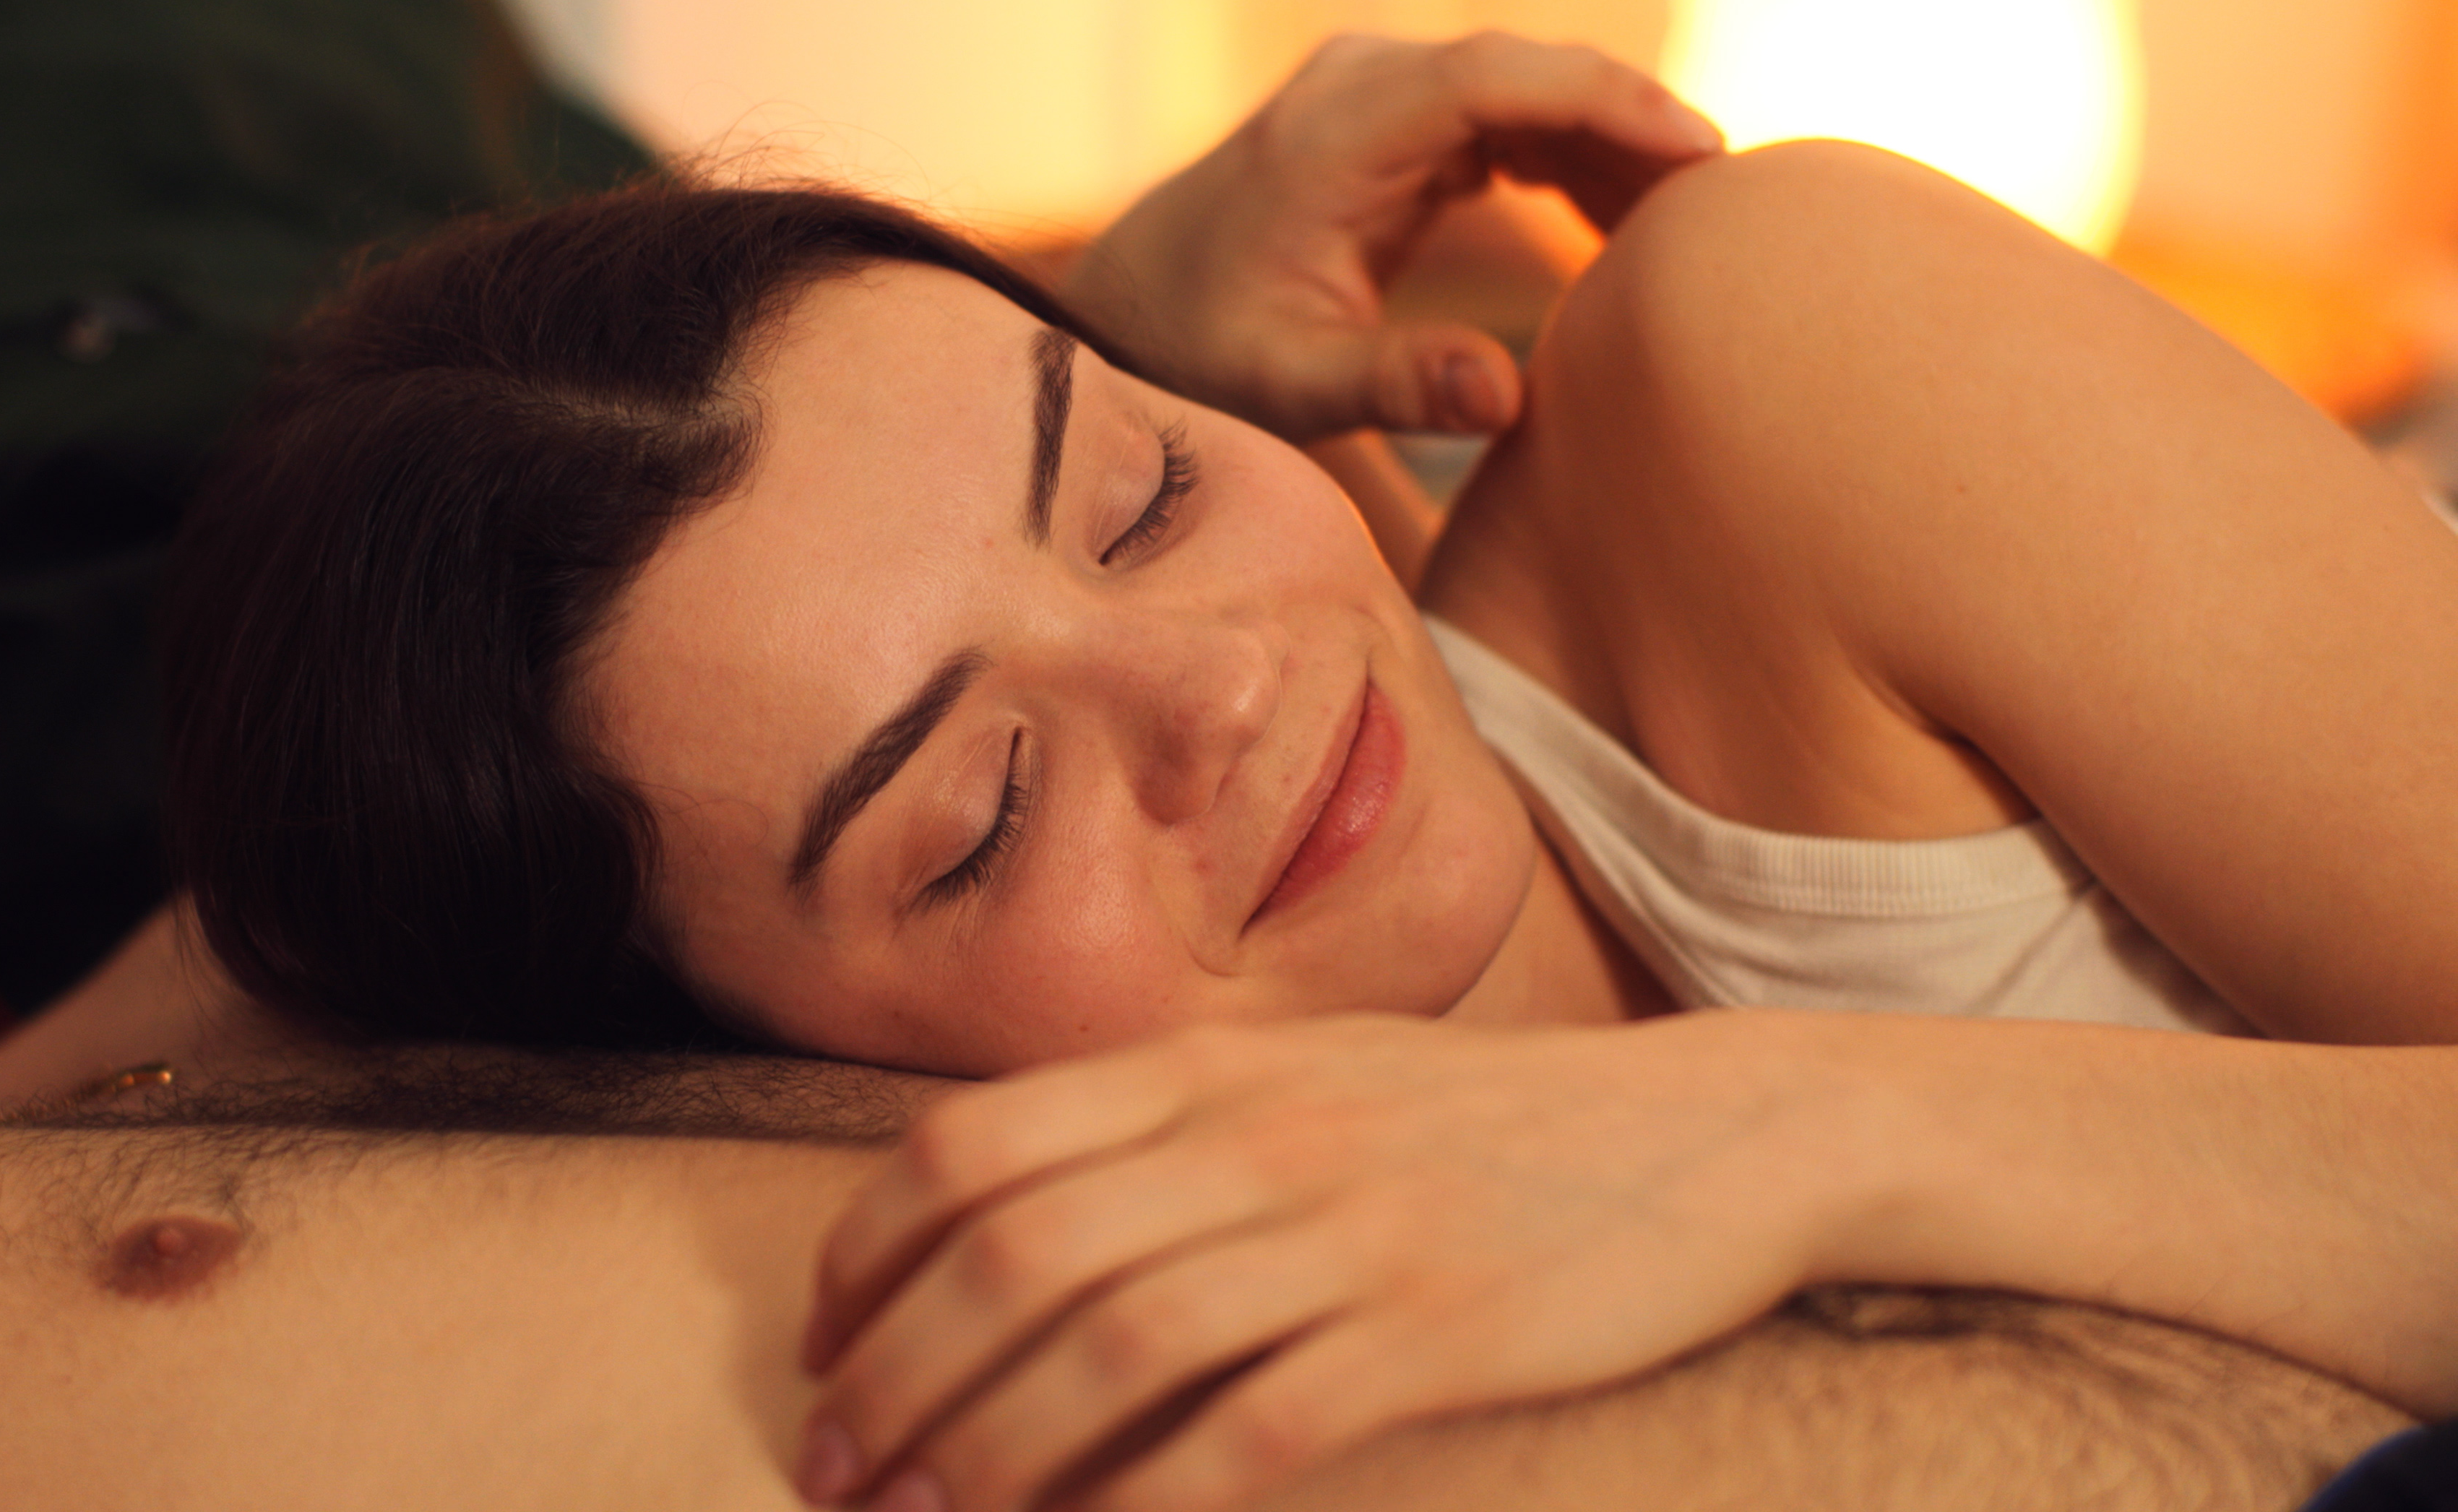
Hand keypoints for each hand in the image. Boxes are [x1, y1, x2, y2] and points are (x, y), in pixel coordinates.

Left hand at [792, 1013, 1878, 1511]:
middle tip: (837, 1471)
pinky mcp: (1436, 1330)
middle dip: (894, 1375)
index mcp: (1209, 1066)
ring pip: (1109, 1345)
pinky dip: (1147, 1498)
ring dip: (991, 1451)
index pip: (971, 1145)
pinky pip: (1252, 1428)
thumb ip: (1167, 1122)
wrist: (1714, 1129)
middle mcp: (1259, 1132)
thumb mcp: (1313, 1075)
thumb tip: (1005, 1210)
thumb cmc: (1486, 1119)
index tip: (820, 1345)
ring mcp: (1350, 1228)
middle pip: (1012, 1252)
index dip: (864, 1252)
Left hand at [1060, 32, 1723, 445]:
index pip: (1497, 79)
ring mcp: (1380, 93)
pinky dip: (1572, 160)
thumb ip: (1394, 386)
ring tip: (1697, 226)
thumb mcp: (1288, 383)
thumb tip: (1507, 394)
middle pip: (1530, 75)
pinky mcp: (1398, 122)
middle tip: (1736, 205)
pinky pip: (1509, 120)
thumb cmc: (1200, 352)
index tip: (1703, 148)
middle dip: (1636, 126)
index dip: (1608, 101)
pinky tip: (1629, 223)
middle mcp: (1362, 84)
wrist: (1129, 316)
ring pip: (1529, 94)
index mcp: (1337, 132)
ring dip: (1613, 147)